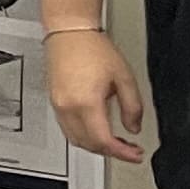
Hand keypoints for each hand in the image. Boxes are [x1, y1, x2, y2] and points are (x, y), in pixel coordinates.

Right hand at [47, 26, 152, 163]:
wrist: (69, 33)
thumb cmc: (92, 49)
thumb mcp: (124, 77)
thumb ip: (132, 106)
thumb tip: (133, 127)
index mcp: (85, 102)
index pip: (103, 140)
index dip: (122, 153)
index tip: (135, 155)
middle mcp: (67, 107)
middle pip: (88, 144)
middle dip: (110, 152)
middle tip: (129, 150)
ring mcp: (58, 105)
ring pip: (75, 139)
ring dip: (95, 146)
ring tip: (114, 143)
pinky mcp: (54, 102)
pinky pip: (67, 128)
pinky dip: (83, 136)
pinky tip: (96, 131)